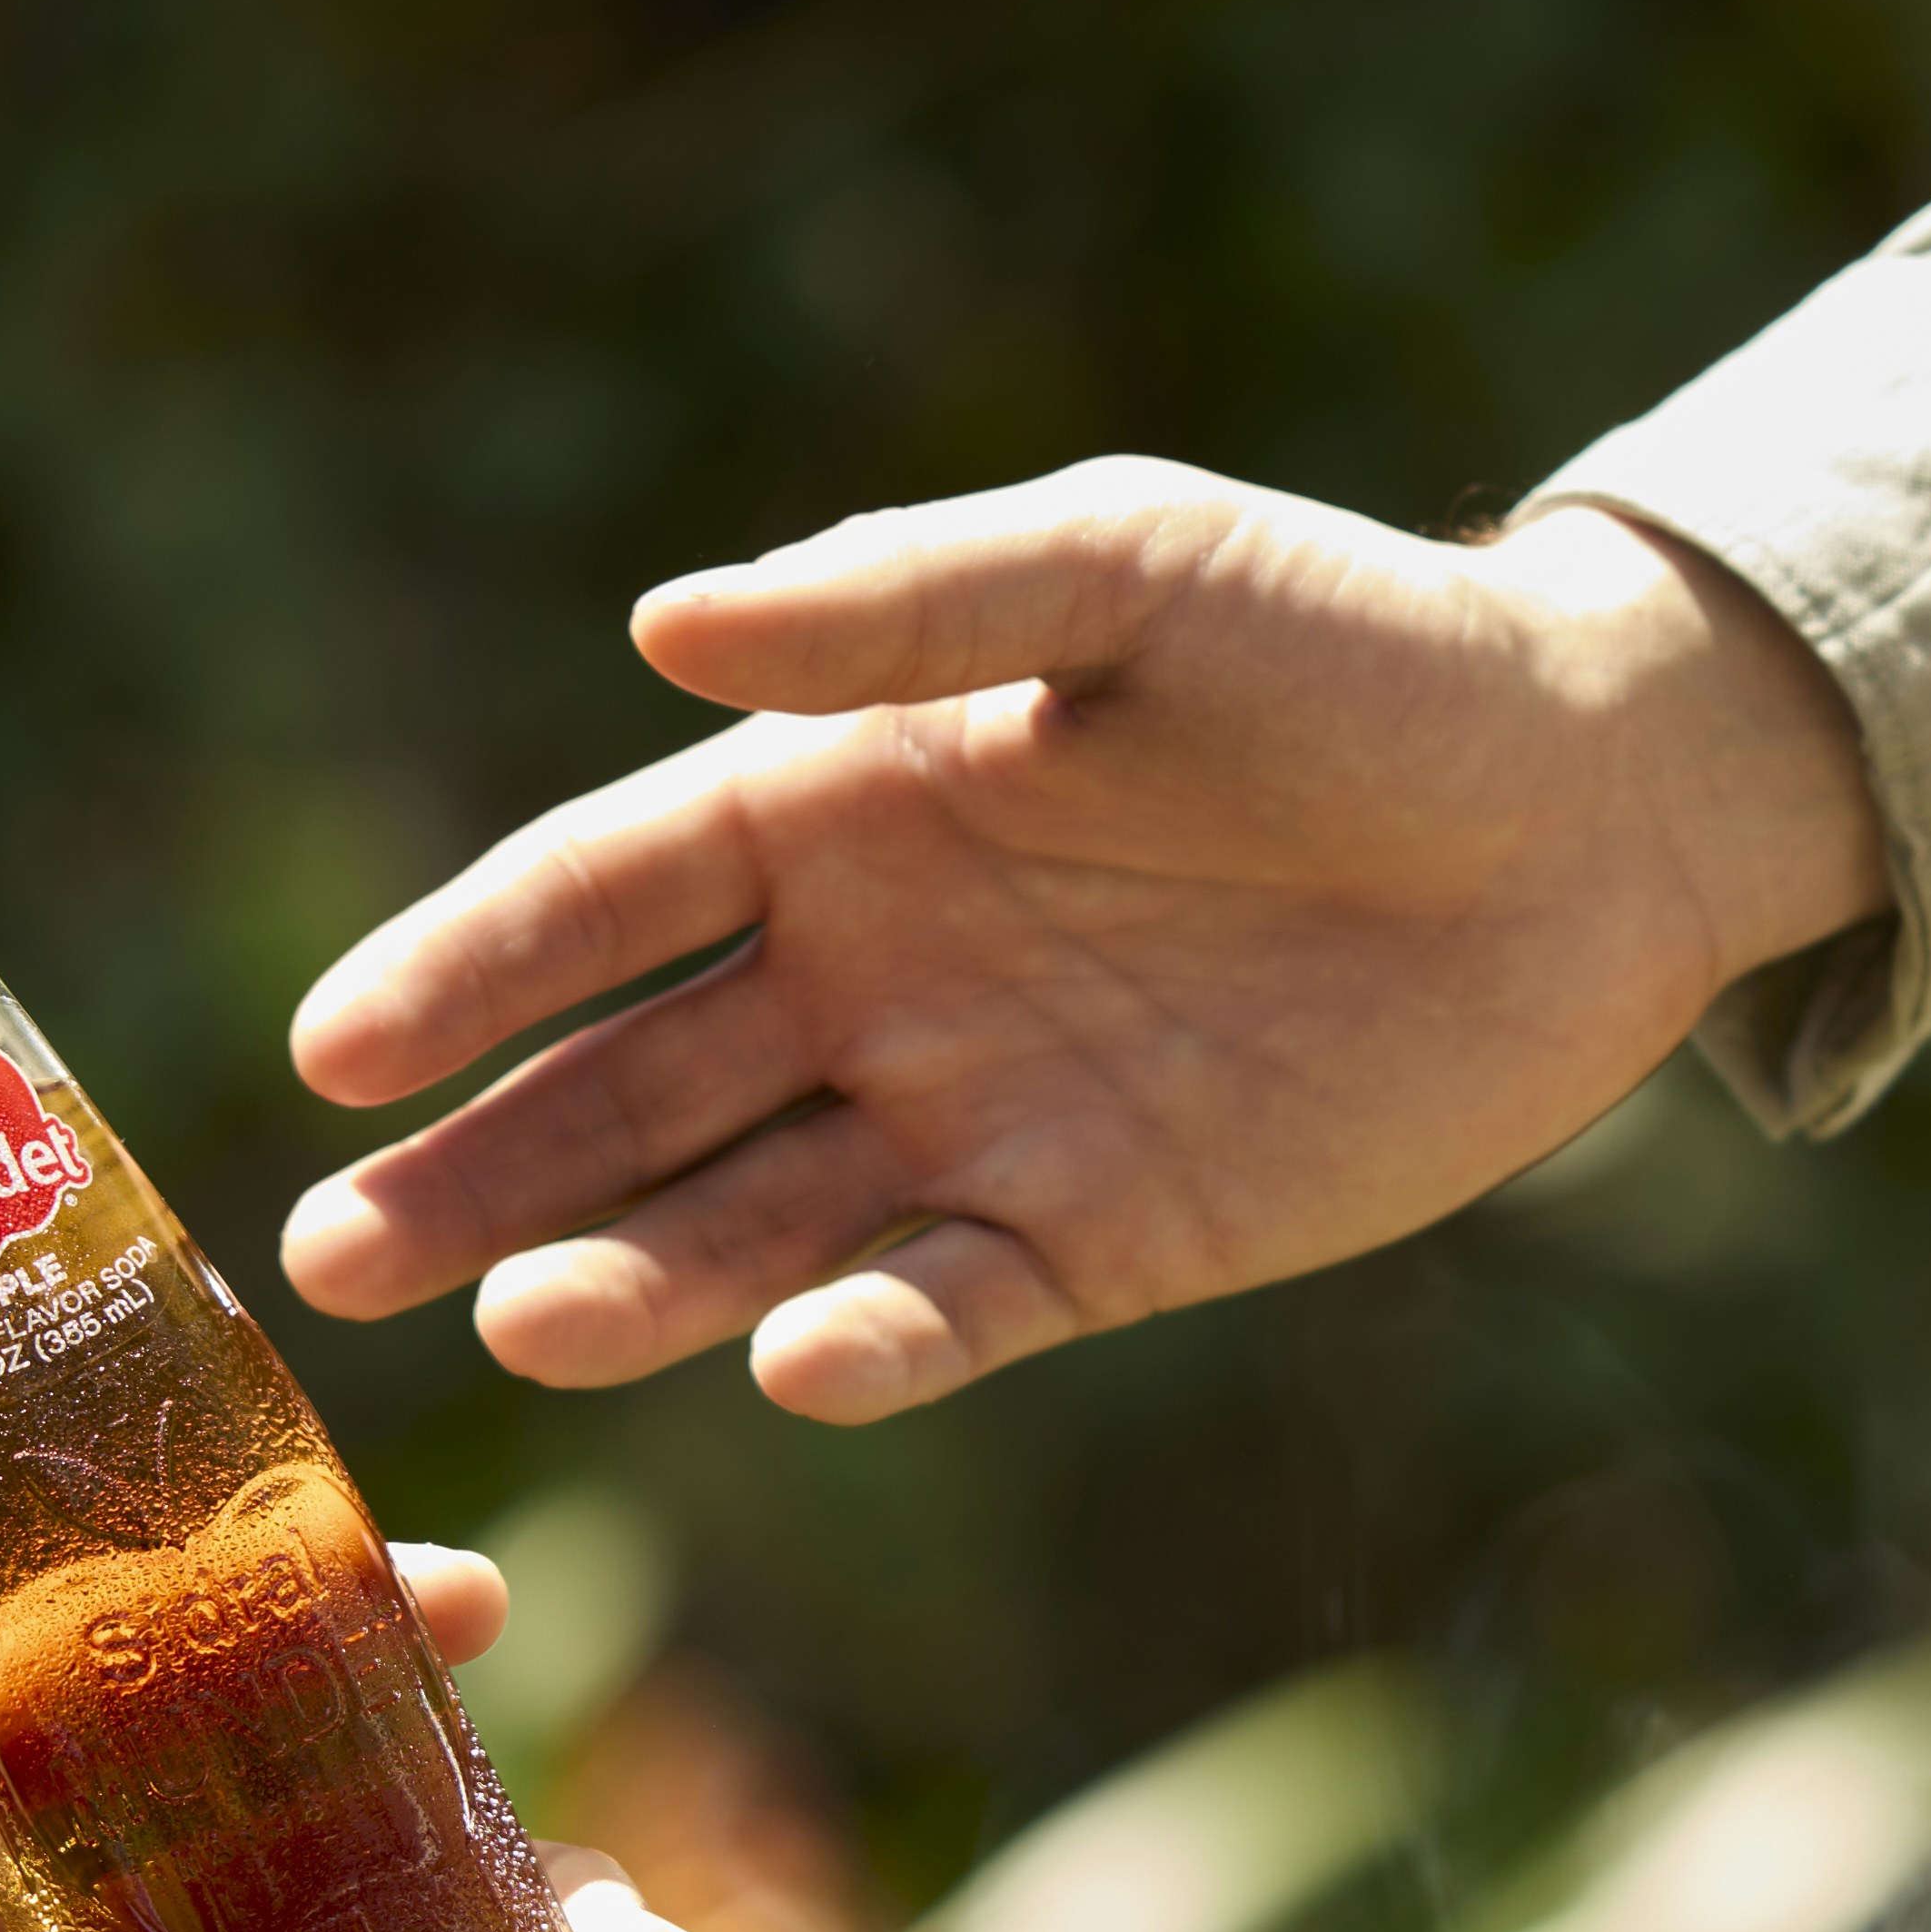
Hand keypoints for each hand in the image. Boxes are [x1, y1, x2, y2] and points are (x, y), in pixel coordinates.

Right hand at [279, 467, 1885, 1418]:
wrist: (1595, 803)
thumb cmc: (1359, 649)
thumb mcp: (1127, 568)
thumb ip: (906, 605)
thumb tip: (667, 633)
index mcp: (843, 806)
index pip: (606, 895)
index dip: (470, 967)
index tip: (334, 1050)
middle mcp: (876, 980)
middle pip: (631, 1092)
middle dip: (485, 1171)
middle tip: (340, 1258)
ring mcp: (980, 1123)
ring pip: (759, 1227)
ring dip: (639, 1283)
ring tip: (525, 1332)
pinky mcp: (1109, 1243)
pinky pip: (958, 1311)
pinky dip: (877, 1346)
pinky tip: (798, 1364)